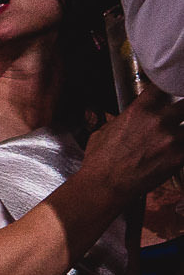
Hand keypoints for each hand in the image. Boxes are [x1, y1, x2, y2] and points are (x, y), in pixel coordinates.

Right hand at [82, 83, 183, 198]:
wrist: (104, 186)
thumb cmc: (100, 161)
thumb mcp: (103, 131)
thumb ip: (122, 120)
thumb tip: (126, 119)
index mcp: (139, 110)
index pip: (163, 88)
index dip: (167, 89)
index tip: (169, 94)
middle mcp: (158, 121)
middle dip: (182, 111)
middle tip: (178, 117)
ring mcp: (171, 138)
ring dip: (182, 133)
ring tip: (175, 139)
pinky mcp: (179, 157)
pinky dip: (183, 151)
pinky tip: (177, 154)